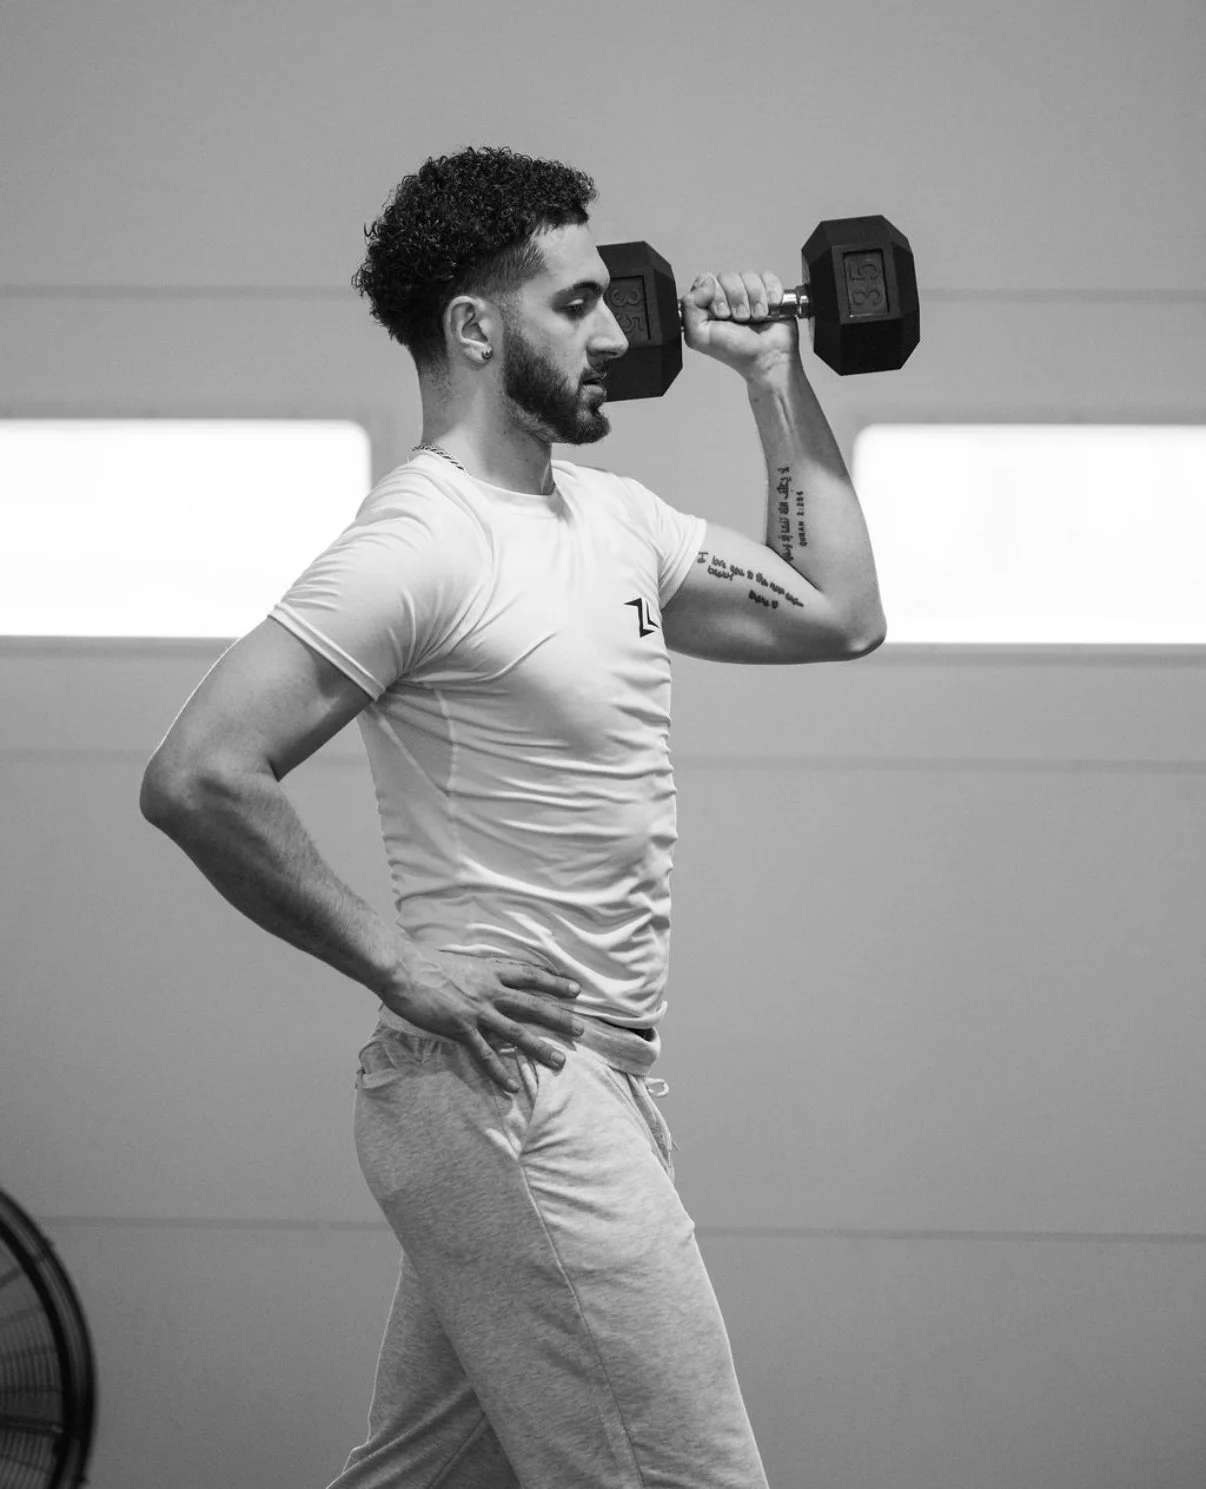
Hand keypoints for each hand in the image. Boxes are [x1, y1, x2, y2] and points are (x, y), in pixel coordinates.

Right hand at [380, 947, 583, 1090]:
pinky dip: (499, 1071)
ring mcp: (477, 1011)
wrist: (403, 969)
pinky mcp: (460, 1028)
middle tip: (582, 1030)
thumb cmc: (426, 961)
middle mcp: (489, 991)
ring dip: (539, 1048)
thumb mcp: (462, 962)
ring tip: (560, 1060)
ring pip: (516, 1032)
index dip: (554, 983)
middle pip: (532, 1005)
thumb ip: (479, 972)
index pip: (530, 976)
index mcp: (490, 971)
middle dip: (559, 1018)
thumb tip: (490, 976)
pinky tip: (512, 1086)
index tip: (576, 990)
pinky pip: (484, 1054)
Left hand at [680, 269, 798, 381]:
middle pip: (727, 276)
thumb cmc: (736, 351)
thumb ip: (689, 310)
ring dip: (754, 300)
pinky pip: (767, 276)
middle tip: (740, 319)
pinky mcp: (767, 288)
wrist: (767, 357)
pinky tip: (769, 309)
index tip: (722, 314)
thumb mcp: (700, 337)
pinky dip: (770, 293)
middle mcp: (726, 295)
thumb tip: (704, 284)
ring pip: (747, 276)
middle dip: (735, 300)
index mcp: (707, 304)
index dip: (715, 295)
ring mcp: (747, 291)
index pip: (706, 280)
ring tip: (756, 317)